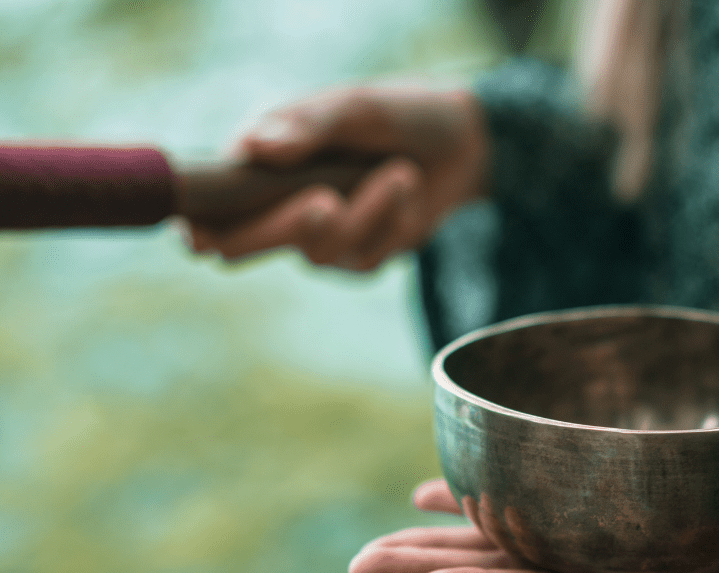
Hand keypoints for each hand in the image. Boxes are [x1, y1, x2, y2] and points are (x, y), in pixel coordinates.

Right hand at [187, 84, 490, 269]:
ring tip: (402, 172)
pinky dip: (392, 222)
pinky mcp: (357, 257)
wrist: (461, 142)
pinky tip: (408, 190)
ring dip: (365, 213)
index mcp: (258, 164)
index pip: (209, 202)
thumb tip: (255, 147)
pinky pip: (364, 258)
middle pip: (248, 243)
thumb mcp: (355, 107)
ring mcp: (317, 236)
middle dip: (287, 226)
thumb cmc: (396, 114)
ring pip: (317, 252)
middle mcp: (277, 206)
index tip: (200, 234)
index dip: (196, 222)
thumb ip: (308, 126)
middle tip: (325, 202)